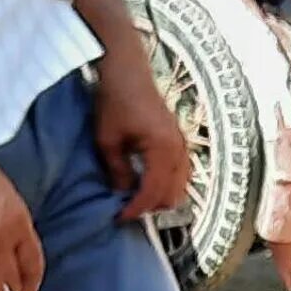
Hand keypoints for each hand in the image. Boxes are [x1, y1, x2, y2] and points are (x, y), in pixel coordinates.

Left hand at [92, 58, 191, 221]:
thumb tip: (123, 194)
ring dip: (159, 197)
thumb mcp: (108, 142)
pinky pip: (180, 172)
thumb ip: (118, 171)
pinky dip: (166, 184)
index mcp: (163, 149)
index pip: (153, 192)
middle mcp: (179, 148)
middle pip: (172, 193)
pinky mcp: (179, 139)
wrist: (127, 72)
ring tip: (134, 201)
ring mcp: (182, 143)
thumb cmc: (115, 103)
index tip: (117, 218)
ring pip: (180, 184)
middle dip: (149, 207)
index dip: (136, 209)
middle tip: (125, 211)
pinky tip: (146, 185)